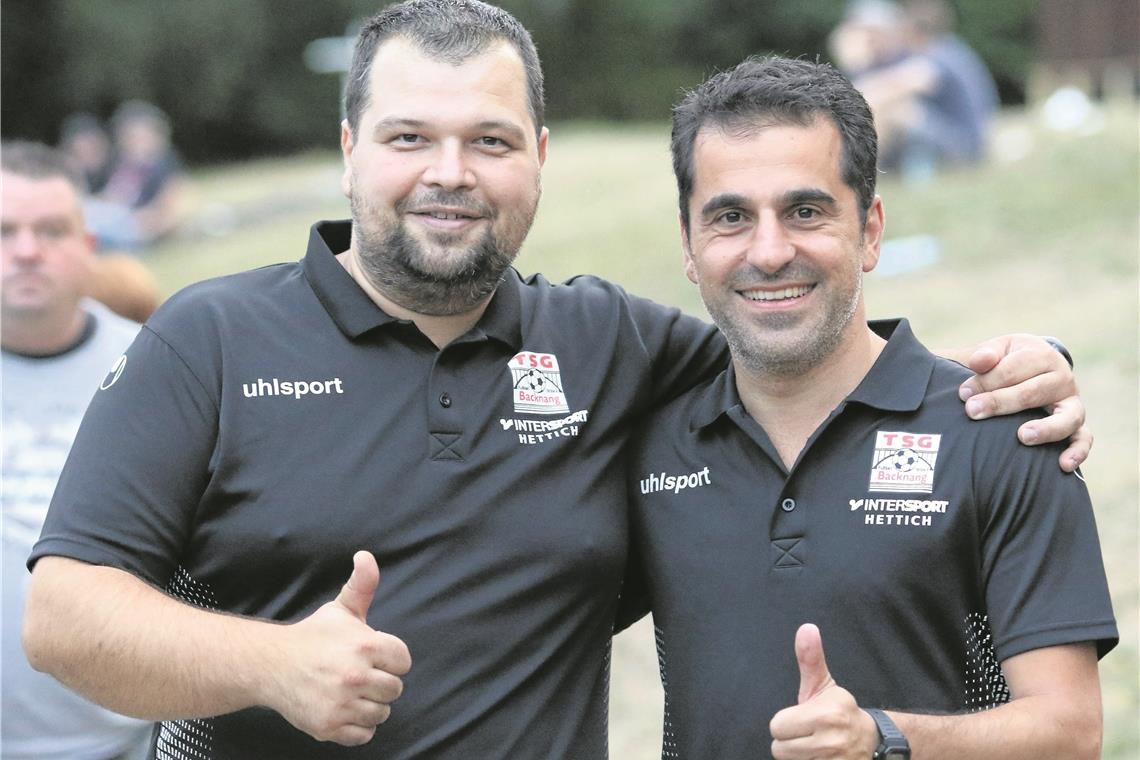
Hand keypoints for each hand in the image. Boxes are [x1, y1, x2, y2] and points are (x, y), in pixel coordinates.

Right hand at [265, 551, 411, 745]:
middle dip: (380, 682)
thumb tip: (367, 556)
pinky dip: (357, 727)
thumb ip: (363, 585)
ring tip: (349, 691)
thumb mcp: (341, 609)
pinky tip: (343, 708)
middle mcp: (355, 676)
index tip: (371, 656)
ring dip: (369, 705)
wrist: (271, 665)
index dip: (389, 659)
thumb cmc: (313, 637)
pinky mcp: (329, 727)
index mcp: (364, 645)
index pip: (403, 662)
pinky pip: (364, 735)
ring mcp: (341, 704)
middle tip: (357, 674)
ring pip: (381, 713)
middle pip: (395, 689)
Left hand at [770, 624, 878, 758]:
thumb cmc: (839, 711)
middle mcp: (832, 741)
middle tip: (807, 735)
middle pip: (779, 749)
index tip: (803, 719)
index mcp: (826, 714)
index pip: (776, 726)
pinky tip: (819, 757)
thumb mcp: (824, 685)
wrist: (872, 742)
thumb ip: (810, 659)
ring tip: (814, 747)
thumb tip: (806, 628)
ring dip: (798, 757)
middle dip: (790, 742)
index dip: (786, 723)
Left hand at [957, 334, 1089, 471]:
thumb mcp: (997, 350)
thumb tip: (978, 362)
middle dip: (1001, 402)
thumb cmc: (1007, 361)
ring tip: (1023, 436)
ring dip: (1046, 428)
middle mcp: (1062, 378)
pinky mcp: (1076, 424)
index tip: (963, 393)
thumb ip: (986, 354)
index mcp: (1041, 355)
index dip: (986, 381)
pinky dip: (1077, 452)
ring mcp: (1072, 402)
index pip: (1013, 369)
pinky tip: (1063, 465)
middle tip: (972, 411)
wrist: (1032, 367)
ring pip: (1067, 417)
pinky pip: (1084, 439)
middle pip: (1033, 392)